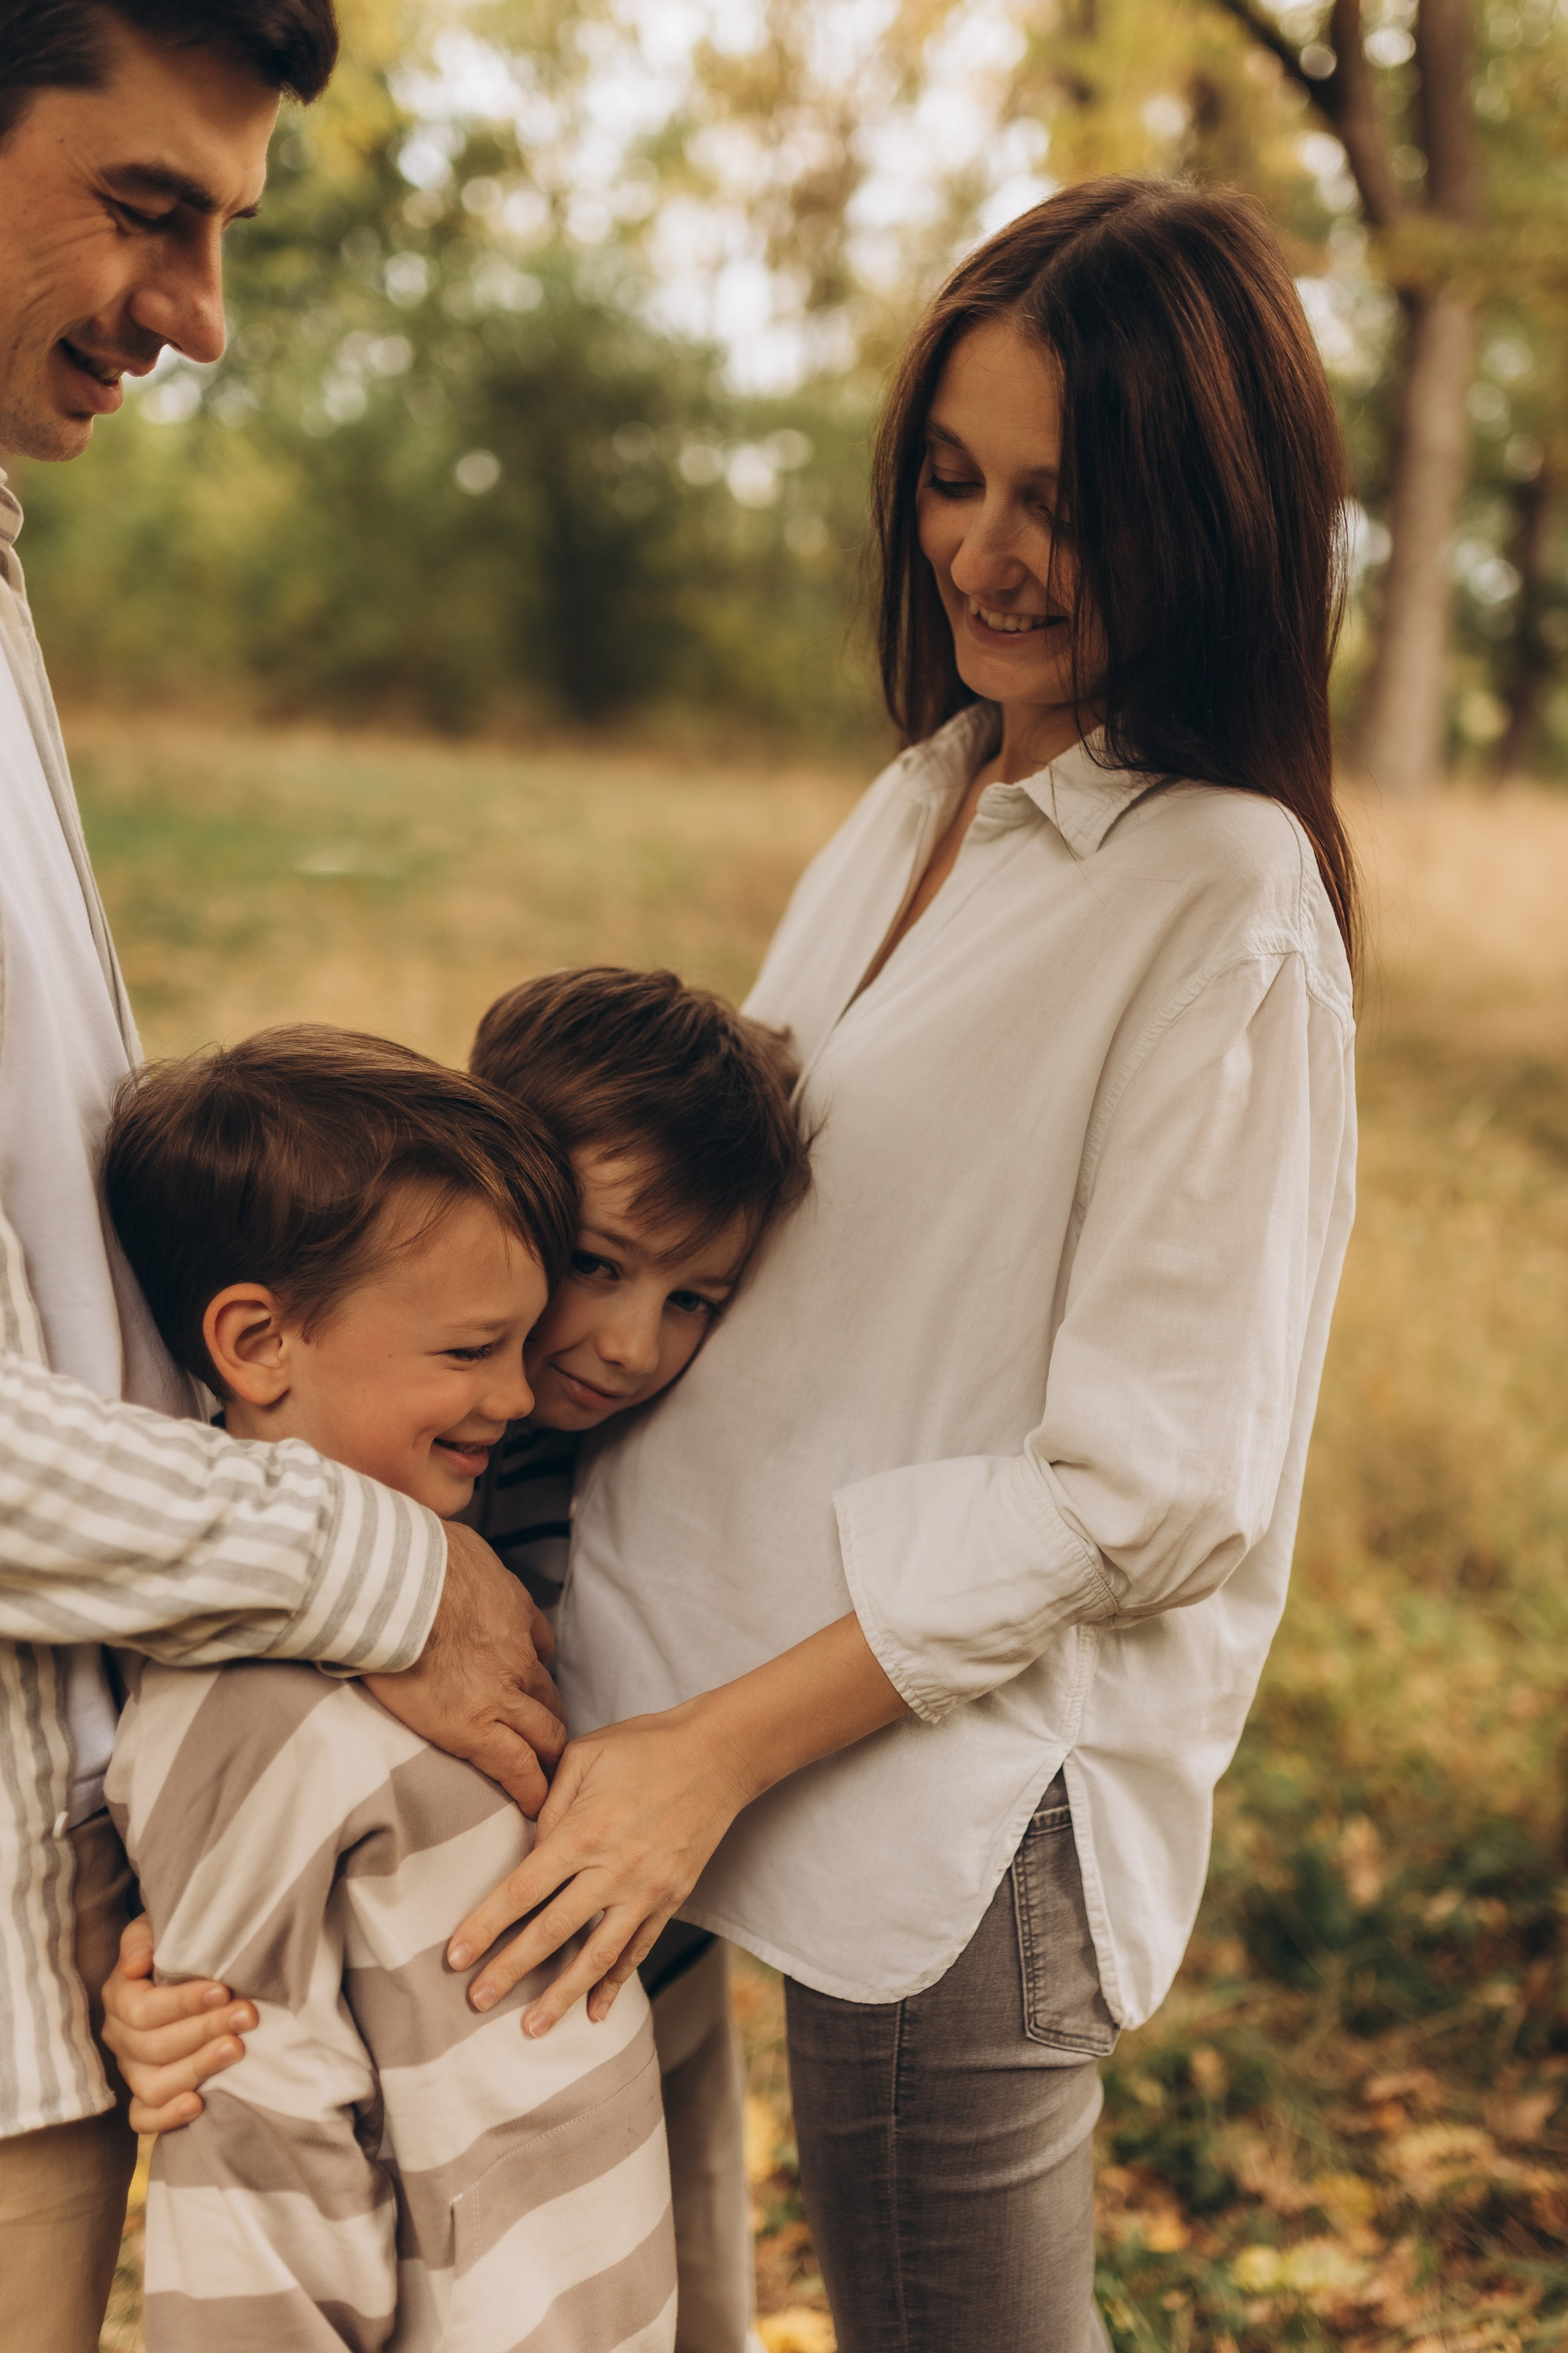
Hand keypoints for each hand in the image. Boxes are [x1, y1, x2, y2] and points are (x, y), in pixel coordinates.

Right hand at [101, 1917, 256, 2132]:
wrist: (192, 1972)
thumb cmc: (179, 1948)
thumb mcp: (160, 1929)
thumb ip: (143, 1937)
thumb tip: (138, 1961)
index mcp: (120, 1996)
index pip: (144, 2009)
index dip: (183, 2003)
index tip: (223, 1990)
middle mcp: (120, 2037)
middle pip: (154, 2046)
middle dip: (205, 2030)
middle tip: (247, 2016)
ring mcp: (131, 2071)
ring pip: (153, 2084)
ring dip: (197, 2068)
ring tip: (237, 2050)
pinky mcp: (145, 2097)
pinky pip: (144, 2119)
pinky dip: (168, 2117)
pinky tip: (199, 2104)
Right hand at [366, 1521, 565, 1815]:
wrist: (394, 1583)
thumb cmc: (414, 1556)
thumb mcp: (459, 1545)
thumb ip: (467, 1565)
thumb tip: (454, 1555)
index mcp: (511, 1611)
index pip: (536, 1646)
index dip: (533, 1670)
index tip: (530, 1685)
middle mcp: (517, 1654)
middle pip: (548, 1695)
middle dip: (553, 1720)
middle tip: (552, 1745)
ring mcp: (500, 1693)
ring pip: (543, 1733)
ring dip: (549, 1756)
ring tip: (552, 1781)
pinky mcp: (472, 1727)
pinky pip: (514, 1766)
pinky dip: (530, 1788)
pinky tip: (535, 1805)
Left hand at [446, 1699, 756, 2037]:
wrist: (719, 1754)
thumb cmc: (644, 1746)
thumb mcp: (584, 1756)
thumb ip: (549, 1804)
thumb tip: (528, 1847)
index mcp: (584, 1832)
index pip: (523, 1889)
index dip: (486, 1926)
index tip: (455, 1958)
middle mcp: (614, 1869)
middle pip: (553, 1931)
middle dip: (510, 1970)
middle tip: (476, 2002)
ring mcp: (646, 1890)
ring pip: (598, 1955)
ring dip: (562, 1995)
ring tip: (532, 2029)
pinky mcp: (672, 1899)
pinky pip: (639, 1949)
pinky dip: (616, 1983)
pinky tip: (595, 2012)